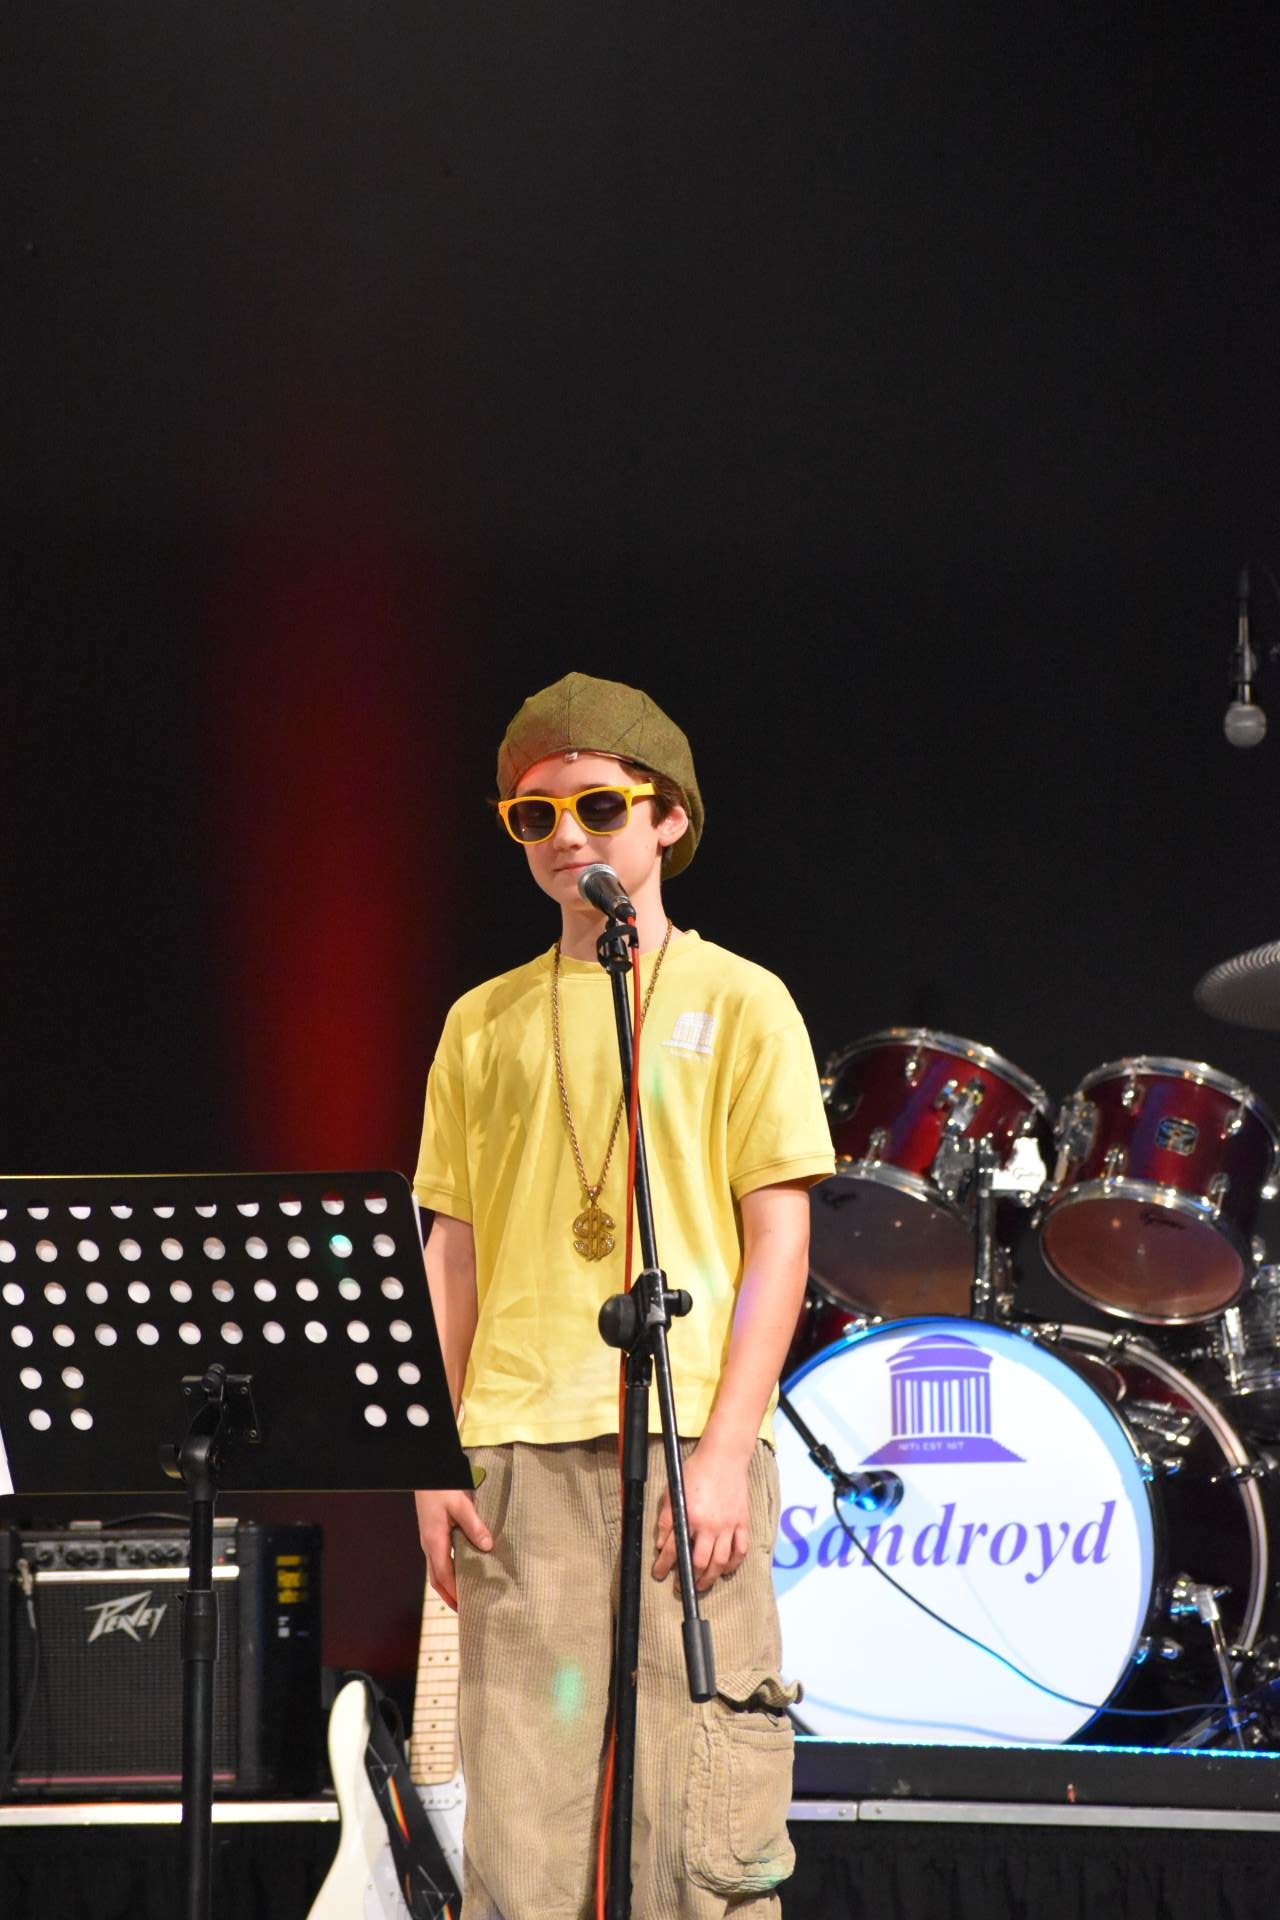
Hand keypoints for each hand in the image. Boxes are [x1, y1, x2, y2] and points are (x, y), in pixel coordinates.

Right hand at [415, 1487, 491, 1609]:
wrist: (425, 1473)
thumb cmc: (442, 1488)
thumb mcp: (461, 1504)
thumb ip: (474, 1525)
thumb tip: (487, 1546)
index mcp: (434, 1542)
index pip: (444, 1575)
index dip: (454, 1592)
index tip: (465, 1607)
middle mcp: (428, 1545)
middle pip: (436, 1579)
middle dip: (449, 1596)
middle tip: (464, 1611)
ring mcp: (428, 1540)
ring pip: (435, 1571)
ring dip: (447, 1586)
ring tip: (463, 1596)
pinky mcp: (431, 1534)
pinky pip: (438, 1560)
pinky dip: (447, 1572)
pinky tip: (460, 1570)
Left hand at [651, 1441, 750, 1593]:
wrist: (724, 1457)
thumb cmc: (696, 1471)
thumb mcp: (672, 1491)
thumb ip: (666, 1519)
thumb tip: (660, 1545)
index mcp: (690, 1516)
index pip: (673, 1549)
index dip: (663, 1566)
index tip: (659, 1574)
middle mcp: (710, 1525)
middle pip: (699, 1562)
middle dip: (688, 1580)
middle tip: (680, 1588)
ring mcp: (728, 1526)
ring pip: (720, 1562)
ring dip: (710, 1579)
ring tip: (702, 1585)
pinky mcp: (742, 1522)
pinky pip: (741, 1550)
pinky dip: (734, 1564)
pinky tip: (726, 1570)